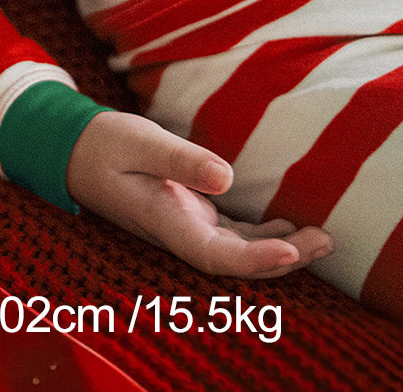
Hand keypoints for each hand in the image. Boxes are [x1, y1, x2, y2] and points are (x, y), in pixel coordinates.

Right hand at [66, 110, 332, 277]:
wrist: (76, 152)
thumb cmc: (107, 143)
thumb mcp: (142, 141)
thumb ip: (183, 161)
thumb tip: (228, 178)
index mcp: (165, 221)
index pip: (217, 255)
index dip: (257, 260)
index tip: (293, 252)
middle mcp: (179, 233)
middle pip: (237, 261)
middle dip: (283, 258)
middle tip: (326, 240)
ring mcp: (185, 226)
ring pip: (238, 251)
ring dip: (279, 249)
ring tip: (322, 237)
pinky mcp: (189, 215)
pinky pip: (231, 235)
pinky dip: (262, 234)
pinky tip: (290, 226)